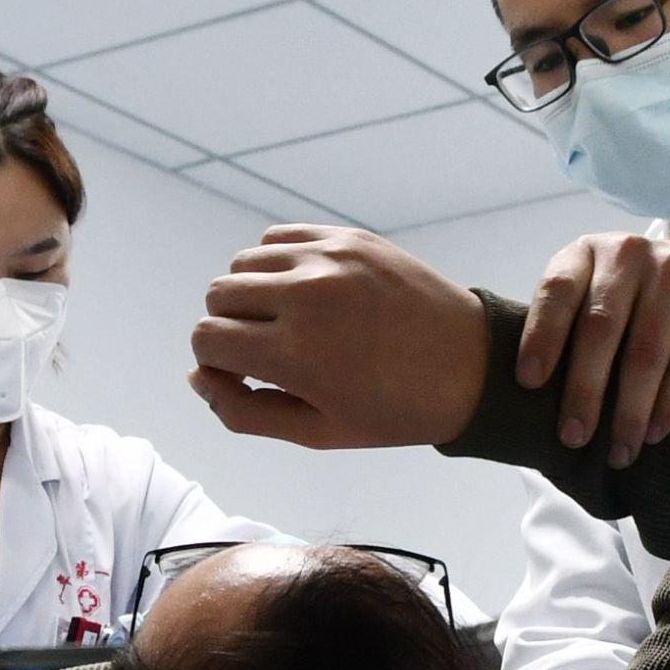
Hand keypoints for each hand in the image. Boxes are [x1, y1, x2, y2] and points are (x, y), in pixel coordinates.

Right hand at [188, 225, 489, 448]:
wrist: (471, 366)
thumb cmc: (395, 409)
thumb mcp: (317, 432)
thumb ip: (244, 411)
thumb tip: (198, 377)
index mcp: (297, 354)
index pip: (206, 338)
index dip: (215, 362)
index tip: (245, 376)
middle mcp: (306, 297)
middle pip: (217, 295)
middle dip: (229, 327)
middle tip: (267, 350)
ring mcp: (329, 260)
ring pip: (243, 262)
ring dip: (251, 293)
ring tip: (287, 320)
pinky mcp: (348, 237)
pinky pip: (278, 237)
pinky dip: (277, 264)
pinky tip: (304, 292)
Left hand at [516, 233, 669, 463]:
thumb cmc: (638, 306)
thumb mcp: (597, 299)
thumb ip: (566, 328)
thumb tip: (516, 402)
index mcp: (588, 253)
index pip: (557, 292)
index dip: (541, 337)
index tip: (529, 384)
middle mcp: (630, 250)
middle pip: (601, 328)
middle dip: (584, 391)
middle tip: (572, 438)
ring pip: (646, 352)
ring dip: (629, 411)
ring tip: (618, 452)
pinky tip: (655, 432)